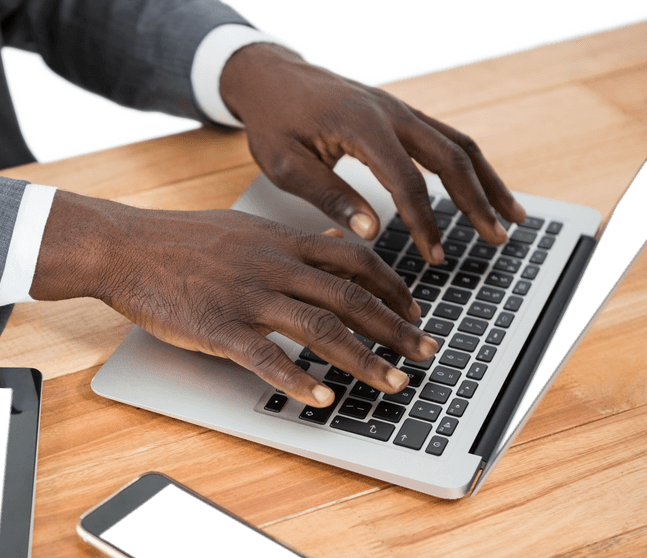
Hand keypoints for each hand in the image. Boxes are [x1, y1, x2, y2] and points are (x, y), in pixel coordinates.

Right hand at [31, 192, 438, 406]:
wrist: (125, 247)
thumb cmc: (178, 239)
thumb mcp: (243, 227)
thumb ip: (289, 238)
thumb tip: (330, 239)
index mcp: (282, 242)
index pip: (355, 262)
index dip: (393, 289)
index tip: (416, 312)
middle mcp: (274, 267)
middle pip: (351, 299)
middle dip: (397, 330)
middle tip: (428, 354)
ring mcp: (248, 298)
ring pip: (321, 330)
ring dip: (364, 360)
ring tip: (393, 383)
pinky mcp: (219, 327)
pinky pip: (266, 357)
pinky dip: (298, 380)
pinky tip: (323, 398)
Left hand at [219, 43, 526, 264]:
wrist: (272, 78)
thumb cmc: (273, 121)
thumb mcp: (286, 165)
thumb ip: (329, 195)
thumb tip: (371, 230)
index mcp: (363, 125)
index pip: (407, 181)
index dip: (425, 222)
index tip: (436, 256)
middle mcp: (392, 112)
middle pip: (451, 158)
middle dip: (476, 203)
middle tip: (495, 240)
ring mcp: (401, 110)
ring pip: (459, 145)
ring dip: (487, 183)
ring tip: (510, 219)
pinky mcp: (402, 114)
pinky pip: (447, 139)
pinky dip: (471, 167)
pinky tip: (484, 190)